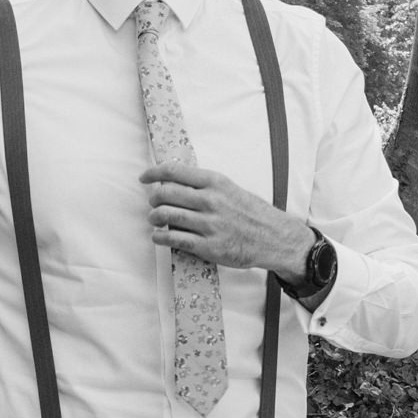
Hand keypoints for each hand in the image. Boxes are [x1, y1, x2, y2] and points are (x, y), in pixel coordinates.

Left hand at [140, 163, 314, 278]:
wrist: (272, 238)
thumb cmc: (251, 213)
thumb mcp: (230, 189)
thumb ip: (205, 186)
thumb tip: (175, 183)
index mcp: (215, 182)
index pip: (174, 171)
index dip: (154, 173)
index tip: (145, 177)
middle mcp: (210, 201)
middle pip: (166, 194)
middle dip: (153, 198)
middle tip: (153, 202)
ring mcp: (208, 224)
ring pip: (167, 216)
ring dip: (154, 217)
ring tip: (154, 219)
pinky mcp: (208, 246)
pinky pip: (174, 240)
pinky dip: (160, 237)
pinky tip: (159, 236)